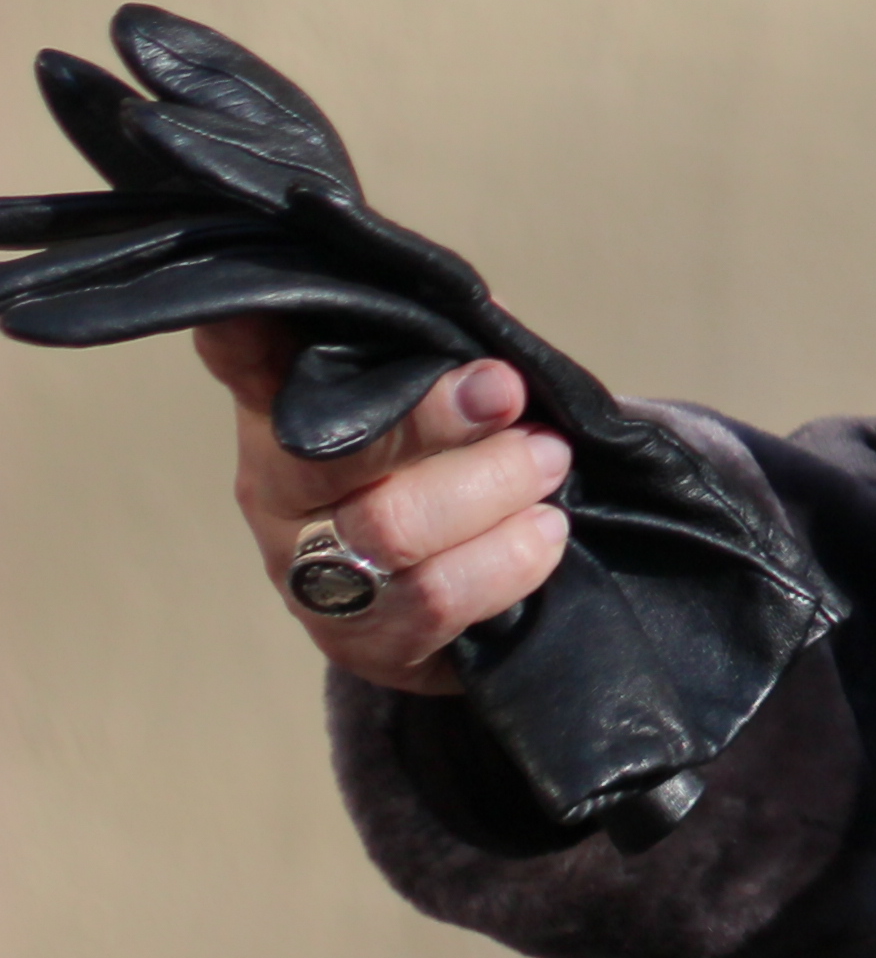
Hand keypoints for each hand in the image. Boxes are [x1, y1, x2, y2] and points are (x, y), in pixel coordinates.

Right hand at [196, 327, 568, 694]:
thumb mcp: (432, 393)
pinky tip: (543, 534)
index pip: (248, 365)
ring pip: (391, 531)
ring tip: (550, 463)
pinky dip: (505, 562)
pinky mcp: (361, 644)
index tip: (249, 313)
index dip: (244, 338)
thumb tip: (491, 318)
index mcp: (284, 414)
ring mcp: (310, 577)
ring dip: (491, 490)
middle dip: (434, 418)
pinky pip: (434, 603)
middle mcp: (277, 496)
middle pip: (334, 455)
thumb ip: (444, 348)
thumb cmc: (435, 460)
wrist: (446, 590)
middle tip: (511, 396)